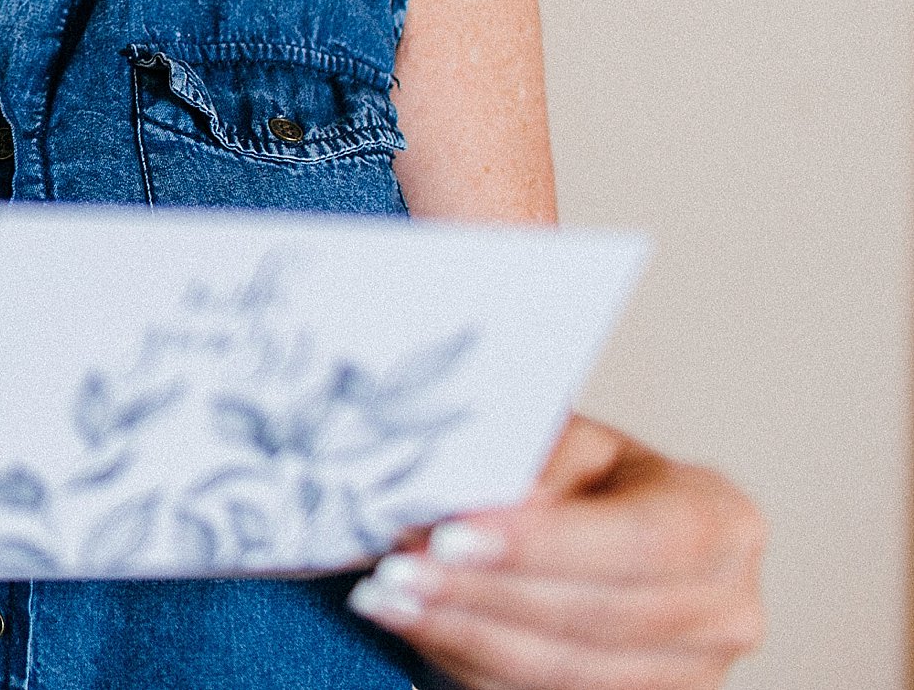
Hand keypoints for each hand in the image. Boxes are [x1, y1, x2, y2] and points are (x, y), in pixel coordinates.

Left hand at [347, 414, 763, 688]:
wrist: (592, 528)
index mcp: (720, 520)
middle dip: (485, 594)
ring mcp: (691, 674)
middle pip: (600, 617)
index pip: (640, 541)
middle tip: (396, 569)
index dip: (544, 545)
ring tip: (386, 598)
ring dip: (463, 635)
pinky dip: (466, 662)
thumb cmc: (576, 474)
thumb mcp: (563, 444)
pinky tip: (411, 626)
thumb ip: (534, 469)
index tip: (450, 535)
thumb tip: (495, 504)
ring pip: (568, 670)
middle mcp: (725, 608)